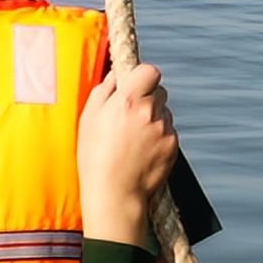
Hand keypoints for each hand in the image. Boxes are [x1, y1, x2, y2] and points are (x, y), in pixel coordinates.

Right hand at [76, 63, 177, 247]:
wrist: (115, 192)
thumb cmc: (95, 155)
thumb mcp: (88, 117)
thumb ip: (105, 90)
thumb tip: (116, 74)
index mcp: (127, 101)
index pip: (149, 70)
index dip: (141, 74)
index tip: (133, 83)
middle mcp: (150, 112)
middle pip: (159, 91)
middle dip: (146, 97)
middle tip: (128, 113)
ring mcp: (165, 130)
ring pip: (164, 112)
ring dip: (152, 117)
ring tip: (133, 137)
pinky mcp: (174, 147)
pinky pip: (168, 131)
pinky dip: (158, 136)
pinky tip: (142, 149)